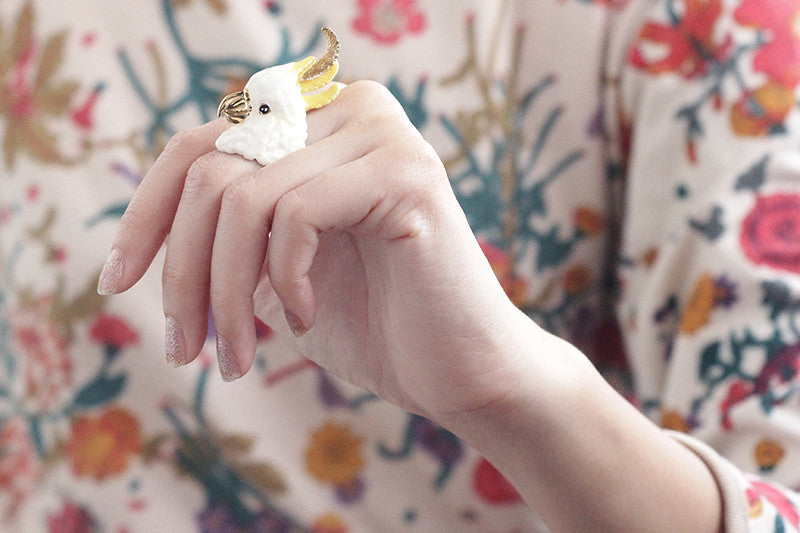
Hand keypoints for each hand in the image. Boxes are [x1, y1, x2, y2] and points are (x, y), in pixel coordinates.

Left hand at [101, 81, 530, 417]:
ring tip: (235, 358)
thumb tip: (142, 235)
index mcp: (317, 123)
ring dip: (222, 294)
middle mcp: (349, 107)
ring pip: (243, 198)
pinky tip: (303, 317)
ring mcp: (382, 133)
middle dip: (181, 270)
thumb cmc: (372, 326)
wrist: (460, 373)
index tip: (115, 283)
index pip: (199, 143)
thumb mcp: (274, 272)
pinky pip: (295, 214)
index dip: (146, 213)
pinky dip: (282, 280)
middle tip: (184, 350)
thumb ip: (227, 234)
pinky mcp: (405, 172)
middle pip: (212, 167)